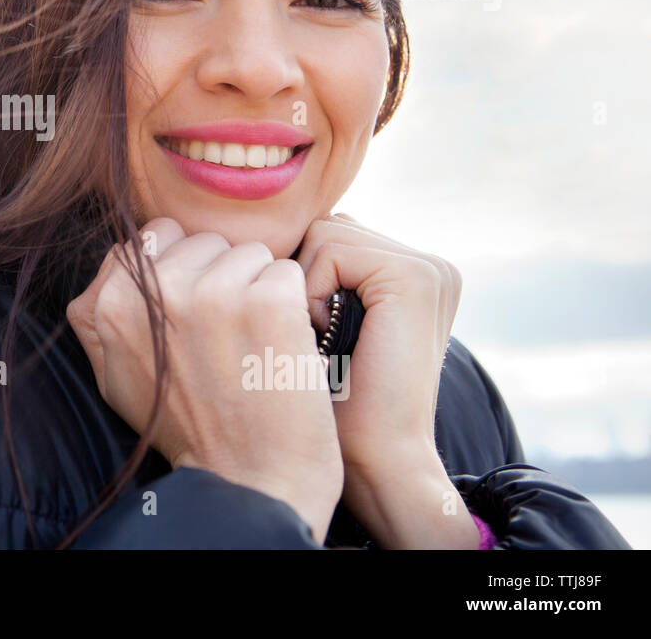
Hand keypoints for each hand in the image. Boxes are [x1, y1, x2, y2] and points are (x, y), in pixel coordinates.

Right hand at [66, 217, 343, 543]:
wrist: (249, 481)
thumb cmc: (185, 429)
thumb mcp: (115, 377)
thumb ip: (101, 314)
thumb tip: (117, 255)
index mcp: (113, 303)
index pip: (158, 236)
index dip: (185, 270)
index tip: (195, 318)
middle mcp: (158, 289)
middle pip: (206, 241)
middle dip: (221, 278)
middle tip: (225, 340)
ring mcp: (214, 292)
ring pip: (249, 254)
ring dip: (258, 292)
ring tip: (251, 348)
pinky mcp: (268, 301)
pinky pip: (286, 273)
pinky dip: (292, 307)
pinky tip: (279, 349)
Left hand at [294, 213, 477, 547]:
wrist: (372, 459)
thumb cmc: (330, 402)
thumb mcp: (322, 324)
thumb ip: (317, 273)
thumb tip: (259, 236)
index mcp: (411, 273)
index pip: (329, 235)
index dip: (299, 278)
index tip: (312, 334)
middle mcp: (427, 264)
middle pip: (325, 228)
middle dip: (301, 279)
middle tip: (317, 338)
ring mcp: (428, 267)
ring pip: (323, 235)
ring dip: (303, 288)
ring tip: (324, 339)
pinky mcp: (415, 277)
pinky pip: (330, 252)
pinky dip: (312, 292)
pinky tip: (327, 335)